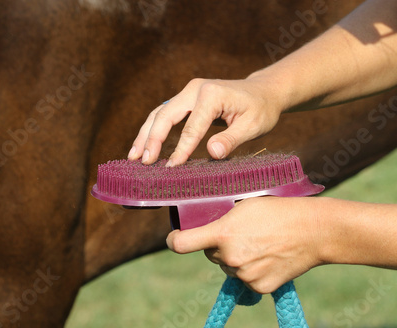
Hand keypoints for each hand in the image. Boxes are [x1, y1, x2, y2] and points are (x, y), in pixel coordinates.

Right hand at [128, 76, 284, 165]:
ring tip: (134, 156)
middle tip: (142, 162)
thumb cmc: (261, 109)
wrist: (263, 92)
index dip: (181, 149)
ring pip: (159, 113)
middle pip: (165, 115)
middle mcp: (195, 89)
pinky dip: (152, 130)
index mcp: (211, 94)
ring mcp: (188, 92)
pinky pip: (165, 114)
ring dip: (145, 134)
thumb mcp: (253, 126)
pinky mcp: (186, 99)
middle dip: (151, 139)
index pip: (191, 127)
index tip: (171, 168)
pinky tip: (144, 146)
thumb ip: (232, 139)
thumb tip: (212, 153)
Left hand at [166, 197, 325, 293]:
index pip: (182, 244)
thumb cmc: (279, 210)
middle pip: (210, 253)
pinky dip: (251, 270)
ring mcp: (244, 275)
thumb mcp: (244, 204)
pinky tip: (267, 257)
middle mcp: (230, 258)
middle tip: (240, 233)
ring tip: (259, 243)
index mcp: (223, 233)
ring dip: (235, 258)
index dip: (174, 240)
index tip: (174, 238)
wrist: (314, 231)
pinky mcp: (258, 288)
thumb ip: (221, 216)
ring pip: (228, 267)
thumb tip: (204, 221)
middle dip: (218, 245)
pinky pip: (244, 279)